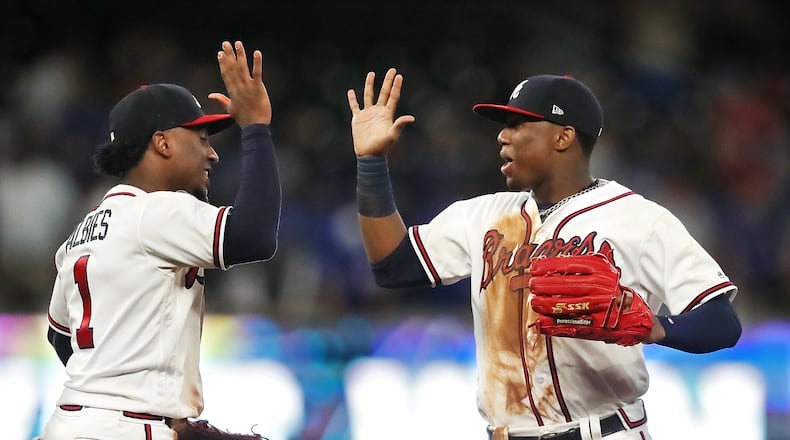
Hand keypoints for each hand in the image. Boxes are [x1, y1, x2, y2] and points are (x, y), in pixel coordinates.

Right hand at [210, 40, 271, 126]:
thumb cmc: (244, 118)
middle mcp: (238, 87)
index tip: (220, 52)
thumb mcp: (230, 109)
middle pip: (232, 68)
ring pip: (242, 68)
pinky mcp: (258, 88)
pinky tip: (256, 53)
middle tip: (226, 43)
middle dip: (229, 55)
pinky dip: (257, 63)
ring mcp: (248, 87)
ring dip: (240, 55)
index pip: (225, 74)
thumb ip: (221, 100)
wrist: (255, 127)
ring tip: (238, 44)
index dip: (223, 63)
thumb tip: (210, 95)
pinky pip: (257, 74)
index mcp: (231, 91)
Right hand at [347, 68, 414, 156]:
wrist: (368, 155)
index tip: (399, 76)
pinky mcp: (358, 119)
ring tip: (371, 73)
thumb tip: (411, 118)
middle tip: (392, 70)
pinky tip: (351, 91)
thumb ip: (400, 124)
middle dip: (387, 81)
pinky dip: (352, 99)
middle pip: (384, 92)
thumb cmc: (382, 146)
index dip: (396, 86)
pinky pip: (354, 106)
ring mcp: (368, 114)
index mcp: (387, 114)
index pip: (393, 97)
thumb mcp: (392, 135)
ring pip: (368, 96)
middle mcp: (378, 112)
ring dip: (370, 85)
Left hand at [528, 253, 653, 345]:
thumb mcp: (602, 272)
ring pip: (565, 305)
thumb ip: (579, 268)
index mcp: (601, 271)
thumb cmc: (613, 291)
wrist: (635, 317)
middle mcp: (600, 288)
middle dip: (543, 285)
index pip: (569, 265)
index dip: (548, 266)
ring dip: (545, 305)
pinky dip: (552, 324)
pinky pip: (569, 324)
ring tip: (534, 302)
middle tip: (532, 285)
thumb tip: (547, 266)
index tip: (534, 267)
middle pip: (565, 285)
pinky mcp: (594, 326)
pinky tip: (541, 322)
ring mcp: (597, 308)